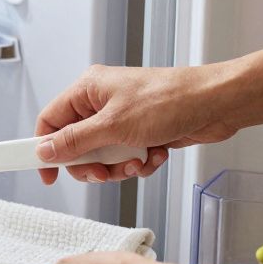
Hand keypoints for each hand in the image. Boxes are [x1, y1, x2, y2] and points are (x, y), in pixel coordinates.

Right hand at [36, 64, 240, 183]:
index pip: (51, 121)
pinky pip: (126, 157)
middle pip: (77, 144)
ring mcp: (123, 118)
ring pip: (103, 156)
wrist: (217, 104)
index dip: (45, 148)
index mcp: (89, 90)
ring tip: (137, 161)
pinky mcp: (142, 132)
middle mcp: (102, 102)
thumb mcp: (114, 126)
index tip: (47, 173)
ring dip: (119, 166)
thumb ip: (75, 141)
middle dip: (92, 164)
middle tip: (104, 172)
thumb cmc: (170, 100)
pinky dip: (139, 162)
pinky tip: (155, 155)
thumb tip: (45, 150)